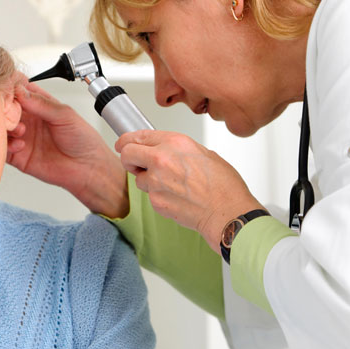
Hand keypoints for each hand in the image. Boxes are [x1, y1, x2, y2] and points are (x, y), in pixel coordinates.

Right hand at [7, 81, 128, 217]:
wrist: (88, 168)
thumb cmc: (83, 140)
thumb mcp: (65, 114)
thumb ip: (41, 103)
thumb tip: (20, 91)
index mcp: (39, 104)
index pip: (17, 90)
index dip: (10, 88)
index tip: (6, 90)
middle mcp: (28, 119)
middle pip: (4, 108)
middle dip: (3, 108)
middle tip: (8, 111)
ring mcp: (22, 137)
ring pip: (1, 128)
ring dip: (5, 127)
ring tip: (20, 130)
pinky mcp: (19, 156)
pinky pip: (3, 149)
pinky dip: (7, 146)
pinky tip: (20, 145)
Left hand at [115, 130, 262, 251]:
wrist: (226, 212)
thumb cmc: (223, 186)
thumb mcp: (204, 153)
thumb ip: (179, 149)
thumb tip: (167, 150)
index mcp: (175, 143)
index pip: (138, 136)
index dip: (128, 141)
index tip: (124, 144)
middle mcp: (161, 159)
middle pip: (126, 154)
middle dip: (128, 159)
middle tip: (135, 164)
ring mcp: (156, 182)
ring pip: (138, 179)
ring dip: (148, 181)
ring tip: (171, 185)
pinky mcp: (155, 201)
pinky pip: (150, 196)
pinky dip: (159, 196)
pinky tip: (177, 197)